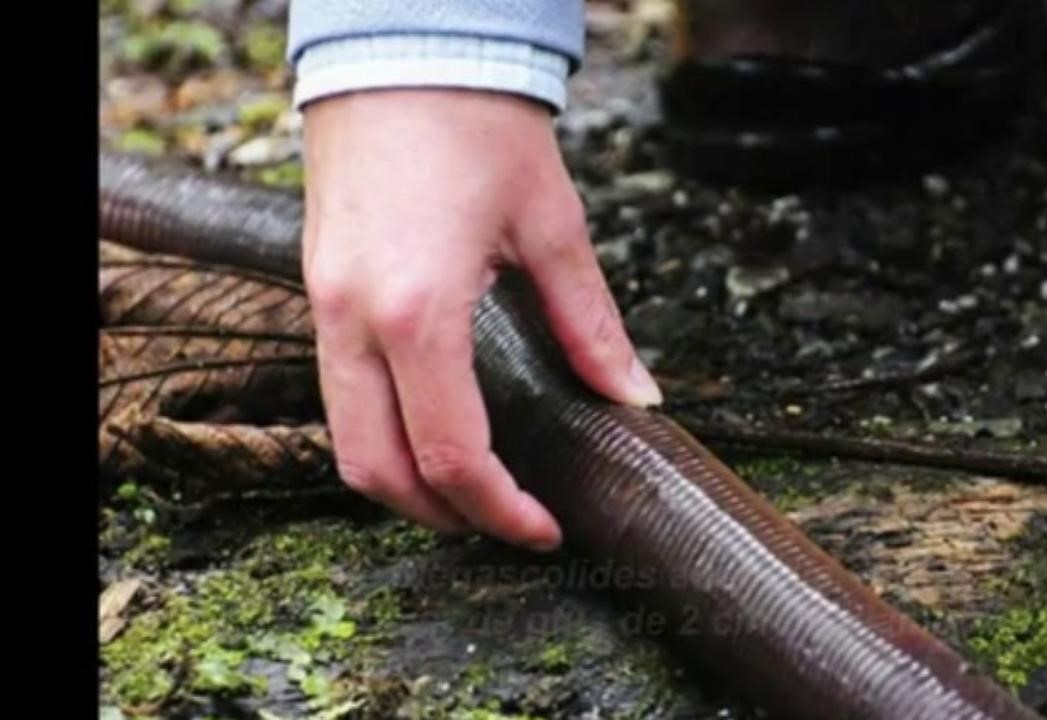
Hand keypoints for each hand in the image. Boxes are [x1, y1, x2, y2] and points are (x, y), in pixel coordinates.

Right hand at [301, 89, 661, 550]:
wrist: (404, 49)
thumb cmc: (478, 121)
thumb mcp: (552, 226)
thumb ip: (591, 326)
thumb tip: (632, 397)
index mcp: (420, 311)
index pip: (452, 454)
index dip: (500, 510)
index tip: (542, 528)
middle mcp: (355, 321)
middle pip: (378, 470)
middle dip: (444, 515)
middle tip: (507, 521)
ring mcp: (324, 306)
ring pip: (345, 439)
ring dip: (404, 482)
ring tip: (471, 489)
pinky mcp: (318, 288)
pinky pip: (336, 393)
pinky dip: (380, 433)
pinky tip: (430, 426)